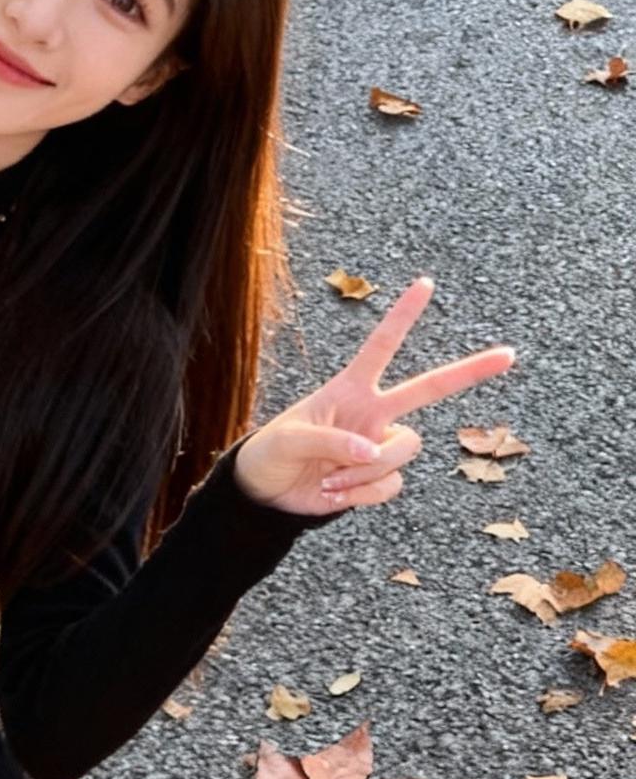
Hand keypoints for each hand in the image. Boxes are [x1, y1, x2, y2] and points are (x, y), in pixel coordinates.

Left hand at [233, 275, 516, 515]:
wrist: (268, 493)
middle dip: (470, 371)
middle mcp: (373, 413)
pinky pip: (390, 485)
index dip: (403, 316)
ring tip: (328, 476)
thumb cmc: (273, 453)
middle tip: (509, 354)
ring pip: (404, 450)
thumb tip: (370, 451)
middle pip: (430, 388)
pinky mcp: (379, 479)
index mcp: (350, 389)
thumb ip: (331, 440)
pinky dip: (362, 494)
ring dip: (366, 469)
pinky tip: (334, 491)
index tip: (425, 284)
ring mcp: (379, 446)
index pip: (382, 346)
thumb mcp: (289, 439)